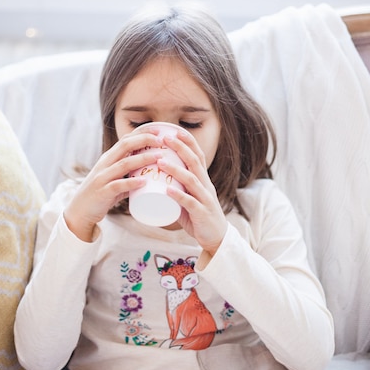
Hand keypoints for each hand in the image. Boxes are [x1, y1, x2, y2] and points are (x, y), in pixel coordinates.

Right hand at [64, 128, 163, 240]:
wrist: (79, 210)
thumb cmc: (100, 194)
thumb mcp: (115, 179)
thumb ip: (130, 175)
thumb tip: (150, 174)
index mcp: (109, 158)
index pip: (126, 139)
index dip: (142, 133)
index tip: (159, 131)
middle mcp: (105, 164)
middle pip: (125, 145)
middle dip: (144, 140)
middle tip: (162, 141)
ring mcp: (103, 177)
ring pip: (124, 163)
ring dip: (143, 159)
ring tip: (159, 157)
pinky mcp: (103, 192)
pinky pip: (118, 185)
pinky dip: (131, 183)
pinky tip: (144, 182)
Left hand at [157, 130, 227, 254]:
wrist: (216, 238)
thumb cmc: (199, 217)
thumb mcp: (188, 198)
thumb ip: (175, 188)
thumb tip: (154, 180)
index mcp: (203, 180)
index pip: (198, 156)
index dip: (188, 143)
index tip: (175, 131)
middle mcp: (206, 186)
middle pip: (195, 162)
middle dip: (181, 149)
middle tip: (165, 138)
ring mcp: (205, 199)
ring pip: (191, 180)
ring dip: (175, 170)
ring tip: (160, 162)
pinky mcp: (202, 213)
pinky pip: (190, 202)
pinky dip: (178, 195)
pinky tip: (168, 190)